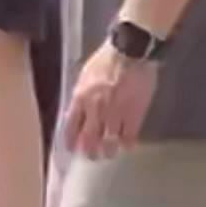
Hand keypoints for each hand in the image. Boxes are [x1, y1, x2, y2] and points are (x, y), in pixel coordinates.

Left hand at [64, 40, 158, 160]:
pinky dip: (127, 144)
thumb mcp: (86, 75)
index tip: (72, 148)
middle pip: (89, 140)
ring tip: (109, 152)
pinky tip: (126, 145)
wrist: (131, 50)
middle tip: (92, 156)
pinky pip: (129, 137)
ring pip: (109, 143)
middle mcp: (96, 109)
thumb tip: (77, 112)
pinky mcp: (134, 114)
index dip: (71, 141)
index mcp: (81, 97)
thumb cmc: (107, 59)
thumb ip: (81, 95)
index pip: (71, 126)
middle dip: (89, 152)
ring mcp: (116, 114)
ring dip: (108, 151)